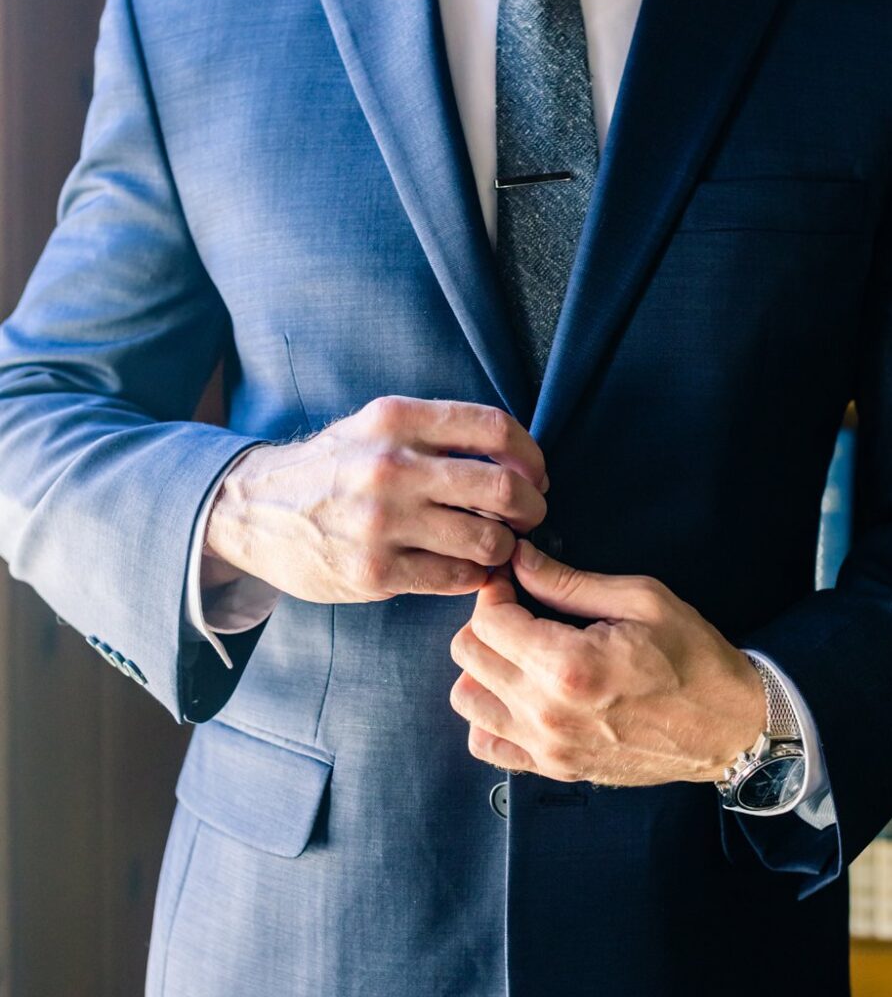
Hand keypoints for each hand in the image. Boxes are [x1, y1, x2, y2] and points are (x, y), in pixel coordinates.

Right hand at [202, 395, 548, 603]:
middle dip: (531, 507)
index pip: (496, 429)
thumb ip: (439, 432)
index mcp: (397, 420)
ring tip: (495, 545)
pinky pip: (458, 577)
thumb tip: (518, 458)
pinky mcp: (376, 571)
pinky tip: (465, 567)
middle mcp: (391, 467)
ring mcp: (382, 522)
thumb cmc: (334, 468)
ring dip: (505, 547)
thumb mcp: (377, 426)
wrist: (252, 511)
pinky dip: (474, 575)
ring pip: (489, 540)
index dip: (532, 456)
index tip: (535, 475)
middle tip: (528, 517)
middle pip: (504, 488)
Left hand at [446, 538, 767, 786]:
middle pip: (468, 655)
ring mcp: (546, 747)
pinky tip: (521, 695)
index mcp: (568, 665)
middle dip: (488, 622)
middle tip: (521, 610)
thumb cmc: (695, 659)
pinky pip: (486, 744)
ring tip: (521, 653)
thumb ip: (571, 583)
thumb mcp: (643, 601)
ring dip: (484, 668)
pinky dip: (491, 716)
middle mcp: (546, 712)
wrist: (728, 727)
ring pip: (466, 700)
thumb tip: (521, 560)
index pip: (488, 620)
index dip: (495, 591)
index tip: (514, 581)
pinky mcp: (554, 767)